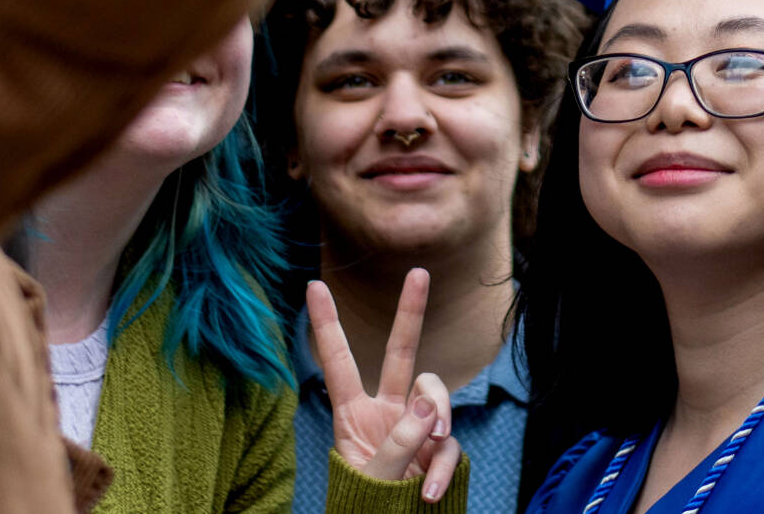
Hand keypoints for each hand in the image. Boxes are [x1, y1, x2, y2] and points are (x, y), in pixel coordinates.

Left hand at [309, 269, 462, 501]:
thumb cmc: (367, 507)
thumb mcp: (372, 476)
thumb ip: (399, 439)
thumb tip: (428, 403)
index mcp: (353, 415)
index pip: (338, 362)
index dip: (328, 324)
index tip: (313, 286)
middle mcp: (386, 412)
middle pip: (400, 353)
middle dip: (410, 313)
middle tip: (419, 272)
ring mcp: (415, 428)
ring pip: (433, 393)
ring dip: (437, 413)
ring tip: (431, 442)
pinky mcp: (438, 449)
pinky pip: (450, 443)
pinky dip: (443, 467)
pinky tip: (429, 492)